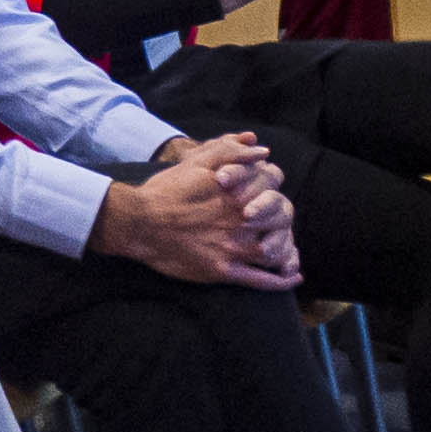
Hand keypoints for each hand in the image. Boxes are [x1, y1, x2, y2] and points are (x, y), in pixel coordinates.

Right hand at [90, 133, 299, 288]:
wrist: (137, 222)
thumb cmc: (165, 190)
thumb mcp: (196, 161)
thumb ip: (230, 151)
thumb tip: (262, 151)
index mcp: (238, 191)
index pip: (273, 182)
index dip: (271, 181)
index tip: (264, 186)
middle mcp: (242, 220)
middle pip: (281, 215)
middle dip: (280, 214)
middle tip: (273, 218)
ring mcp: (234, 248)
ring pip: (276, 249)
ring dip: (285, 247)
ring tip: (286, 247)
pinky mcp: (223, 271)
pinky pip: (262, 280)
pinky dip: (281, 280)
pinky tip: (293, 276)